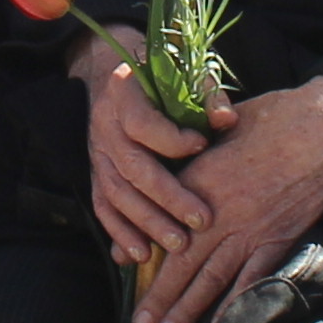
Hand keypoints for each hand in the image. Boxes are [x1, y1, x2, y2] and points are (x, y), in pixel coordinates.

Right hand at [80, 39, 214, 271]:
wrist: (112, 69)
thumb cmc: (158, 73)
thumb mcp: (181, 71)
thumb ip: (206, 94)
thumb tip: (226, 120)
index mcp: (123, 93)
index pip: (143, 124)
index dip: (172, 139)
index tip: (202, 145)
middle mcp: (105, 124)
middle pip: (133, 167)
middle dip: (168, 197)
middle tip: (201, 220)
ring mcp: (97, 152)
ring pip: (117, 193)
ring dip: (148, 222)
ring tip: (178, 244)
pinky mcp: (96, 173)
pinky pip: (103, 207)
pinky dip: (120, 233)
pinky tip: (141, 254)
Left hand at [135, 76, 322, 322]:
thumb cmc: (276, 116)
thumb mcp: (222, 127)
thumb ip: (199, 151)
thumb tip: (182, 163)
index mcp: (198, 180)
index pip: (162, 222)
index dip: (142, 246)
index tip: (125, 265)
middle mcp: (217, 212)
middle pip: (181, 261)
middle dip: (158, 296)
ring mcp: (249, 230)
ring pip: (210, 277)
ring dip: (186, 309)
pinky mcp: (278, 239)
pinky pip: (251, 280)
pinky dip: (234, 306)